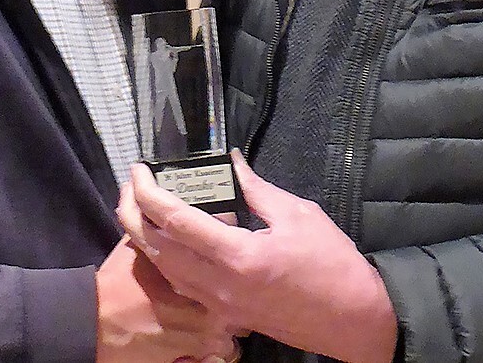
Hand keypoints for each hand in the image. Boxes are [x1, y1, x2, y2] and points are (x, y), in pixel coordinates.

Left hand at [118, 152, 397, 362]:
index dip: (150, 193)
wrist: (352, 320)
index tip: (139, 169)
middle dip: (133, 213)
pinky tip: (165, 242)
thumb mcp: (297, 215)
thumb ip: (256, 190)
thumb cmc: (332, 264)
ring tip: (139, 207)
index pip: (176, 222)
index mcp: (238, 256)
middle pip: (157, 248)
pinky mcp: (227, 315)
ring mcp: (221, 305)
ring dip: (144, 238)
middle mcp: (220, 285)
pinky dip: (166, 261)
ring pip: (165, 270)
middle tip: (130, 184)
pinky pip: (183, 286)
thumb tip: (230, 162)